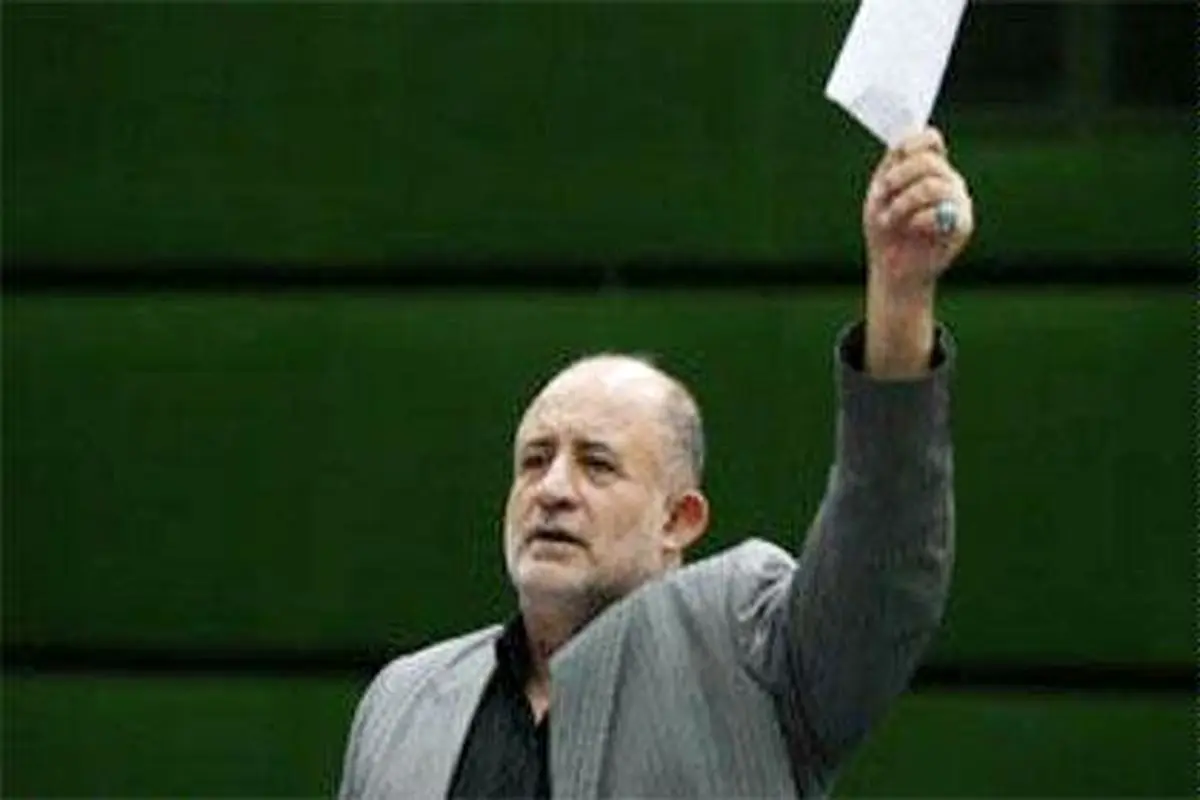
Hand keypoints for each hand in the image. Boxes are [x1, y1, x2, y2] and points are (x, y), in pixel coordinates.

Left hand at [863, 127, 973, 298]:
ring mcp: (958, 201)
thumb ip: (893, 163)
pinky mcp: (962, 224)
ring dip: (902, 202)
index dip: (913, 142)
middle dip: (897, 178)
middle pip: (928, 161)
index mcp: (930, 169)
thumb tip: (907, 134)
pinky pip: (939, 211)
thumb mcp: (881, 191)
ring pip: (931, 185)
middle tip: (882, 197)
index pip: (931, 139)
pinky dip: (916, 220)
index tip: (897, 155)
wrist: (891, 268)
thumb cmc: (886, 230)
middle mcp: (948, 181)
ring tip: (890, 219)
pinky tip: (911, 229)